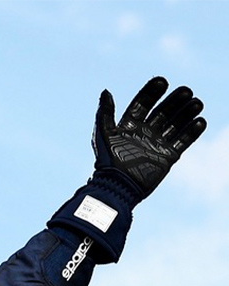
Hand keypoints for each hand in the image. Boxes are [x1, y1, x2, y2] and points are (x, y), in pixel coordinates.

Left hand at [92, 76, 205, 199]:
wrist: (118, 186)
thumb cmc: (108, 161)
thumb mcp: (103, 135)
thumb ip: (104, 113)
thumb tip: (106, 91)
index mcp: (129, 126)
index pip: (142, 104)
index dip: (151, 92)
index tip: (162, 81)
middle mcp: (144, 132)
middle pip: (163, 111)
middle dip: (174, 100)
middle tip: (186, 91)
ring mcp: (157, 144)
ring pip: (175, 123)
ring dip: (186, 112)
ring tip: (197, 103)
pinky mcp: (167, 156)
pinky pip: (183, 141)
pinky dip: (192, 131)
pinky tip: (200, 121)